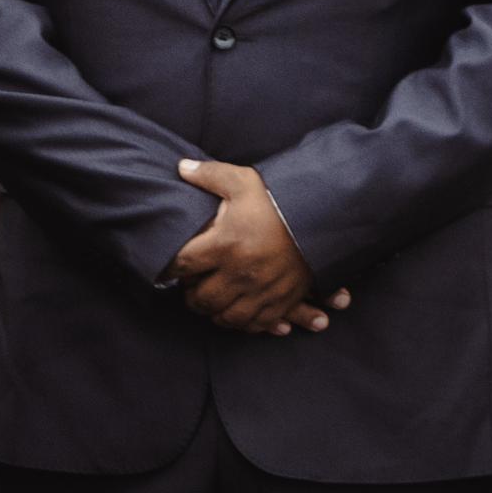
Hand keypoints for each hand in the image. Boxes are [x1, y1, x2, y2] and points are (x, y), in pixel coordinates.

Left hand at [165, 159, 347, 336]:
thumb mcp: (243, 181)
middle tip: (189, 286)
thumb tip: (181, 167)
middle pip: (201, 298)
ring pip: (226, 317)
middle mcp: (240, 273)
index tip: (166, 267)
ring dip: (213, 312)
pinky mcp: (281, 301)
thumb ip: (209, 175)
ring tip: (210, 301)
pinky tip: (236, 312)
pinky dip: (242, 323)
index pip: (182, 265)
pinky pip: (255, 324)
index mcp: (225, 244)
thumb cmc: (278, 199)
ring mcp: (262, 291)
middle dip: (190, 295)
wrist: (324, 218)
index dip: (168, 268)